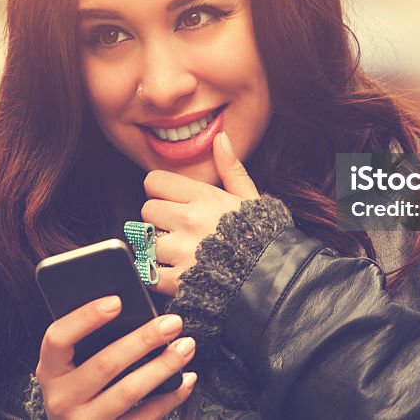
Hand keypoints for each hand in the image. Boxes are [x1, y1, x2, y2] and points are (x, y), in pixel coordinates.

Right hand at [35, 296, 196, 418]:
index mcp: (49, 369)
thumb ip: (91, 339)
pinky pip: (144, 418)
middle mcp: (62, 397)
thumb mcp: (72, 363)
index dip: (86, 317)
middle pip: (104, 364)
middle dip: (144, 339)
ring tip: (185, 347)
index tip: (117, 301)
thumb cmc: (80, 386)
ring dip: (162, 366)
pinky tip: (185, 379)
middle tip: (172, 322)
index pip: (58, 338)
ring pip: (128, 391)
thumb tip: (128, 305)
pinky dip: (170, 397)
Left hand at [141, 132, 259, 295]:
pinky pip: (148, 272)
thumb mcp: (250, 198)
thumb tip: (220, 138)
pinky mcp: (178, 281)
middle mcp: (189, 221)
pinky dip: (155, 274)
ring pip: (145, 241)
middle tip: (177, 229)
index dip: (160, 191)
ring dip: (157, 247)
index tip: (172, 202)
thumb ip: (231, 168)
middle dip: (159, 219)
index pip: (154, 182)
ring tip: (179, 252)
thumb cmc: (264, 237)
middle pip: (147, 210)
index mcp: (204, 197)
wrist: (274, 279)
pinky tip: (174, 272)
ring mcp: (182, 251)